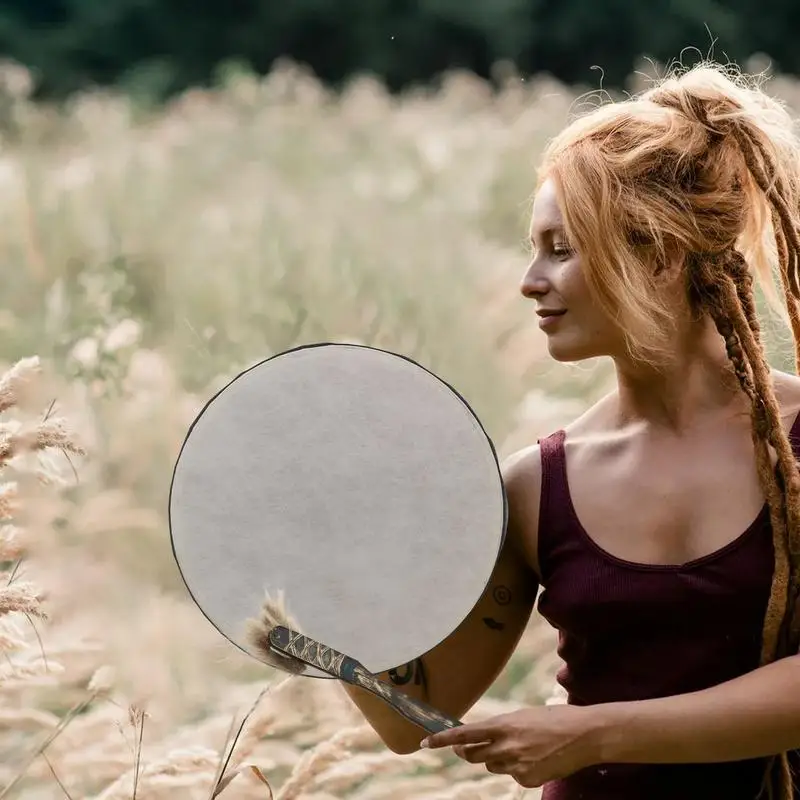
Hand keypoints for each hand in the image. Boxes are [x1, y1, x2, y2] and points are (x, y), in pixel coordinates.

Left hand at [419, 704, 603, 788]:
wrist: (583, 735)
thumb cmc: (553, 719)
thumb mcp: (522, 716)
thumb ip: (501, 728)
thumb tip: (485, 737)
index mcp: (503, 724)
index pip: (464, 734)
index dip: (443, 739)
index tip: (426, 743)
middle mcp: (505, 746)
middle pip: (472, 755)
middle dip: (465, 752)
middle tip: (465, 748)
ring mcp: (516, 765)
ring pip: (492, 765)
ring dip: (496, 759)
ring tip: (519, 747)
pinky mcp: (526, 780)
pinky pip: (512, 775)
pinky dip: (517, 769)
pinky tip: (535, 759)